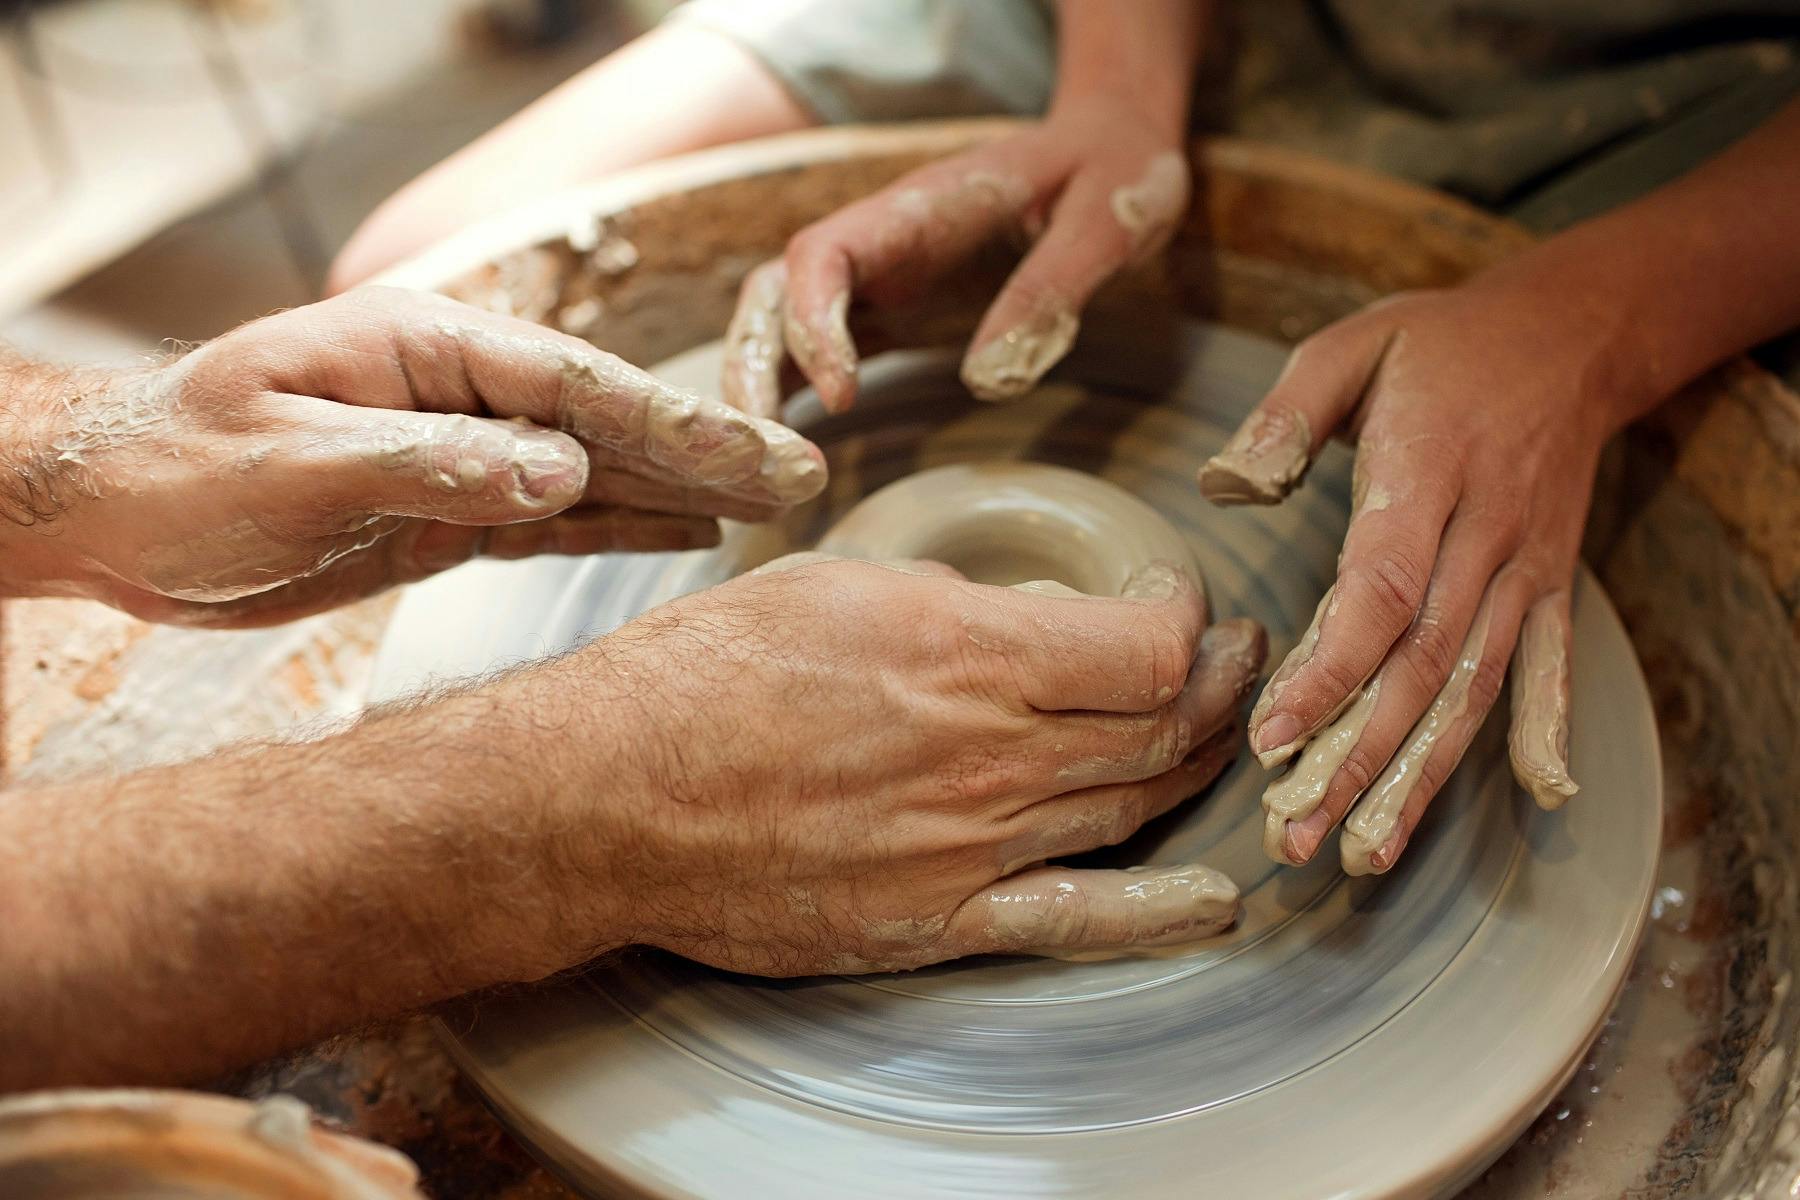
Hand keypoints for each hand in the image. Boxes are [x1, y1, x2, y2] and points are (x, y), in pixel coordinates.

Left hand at [1, 287, 824, 625]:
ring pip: (591, 472)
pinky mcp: (445, 514)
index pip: (571, 385)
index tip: (753, 452)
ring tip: (774, 504)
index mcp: (421, 347)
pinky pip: (551, 518)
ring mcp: (455, 453)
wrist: (102, 514)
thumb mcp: (292, 462)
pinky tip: (688, 531)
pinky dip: (622, 524)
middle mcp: (452, 392)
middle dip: (705, 449)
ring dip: (681, 489)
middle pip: (604, 421)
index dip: (670, 420)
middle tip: (804, 475)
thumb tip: (558, 472)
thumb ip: (430, 462)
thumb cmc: (172, 467)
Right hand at [553, 556, 1265, 973]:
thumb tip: (1010, 621)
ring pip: (1129, 809)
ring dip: (1196, 769)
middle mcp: (989, 755)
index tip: (1180, 610)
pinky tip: (1213, 899)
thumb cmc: (703, 675)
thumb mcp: (835, 584)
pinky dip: (1155, 912)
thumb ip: (948, 605)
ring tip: (1221, 736)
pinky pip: (1071, 921)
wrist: (609, 794)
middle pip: (1159, 728)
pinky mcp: (934, 919)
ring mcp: (969, 848)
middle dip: (1217, 688)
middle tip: (1234, 662)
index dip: (1186, 625)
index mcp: (971, 655)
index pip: (1147, 649)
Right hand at [718, 95, 1189, 417]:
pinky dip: (797, 393)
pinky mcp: (893, 305)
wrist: (1113, 151)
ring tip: (765, 468)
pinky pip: (823, 348)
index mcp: (921, 206)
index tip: (841, 396)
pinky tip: (792, 448)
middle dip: (753, 367)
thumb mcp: (1106, 223)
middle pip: (777, 292)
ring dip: (763, 387)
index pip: (824, 254)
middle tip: (762, 451)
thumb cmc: (1114, 174)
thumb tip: (989, 380)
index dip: (814, 325)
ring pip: (785, 324)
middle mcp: (881, 238)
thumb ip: (1050, 291)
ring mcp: (881, 273)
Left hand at [1199, 275, 1633, 873]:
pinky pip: (1547, 664)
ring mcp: (1525, 567)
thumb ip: (1286, 415)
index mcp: (1426, 476)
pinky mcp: (1550, 582)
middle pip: (1420, 666)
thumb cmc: (1440, 343)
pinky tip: (1537, 796)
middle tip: (1295, 837)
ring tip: (1365, 850)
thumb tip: (1226, 485)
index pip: (1380, 595)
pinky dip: (1543, 728)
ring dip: (1419, 773)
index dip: (1328, 674)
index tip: (1271, 738)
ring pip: (1472, 686)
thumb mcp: (1350, 346)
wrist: (1573, 332)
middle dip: (1356, 761)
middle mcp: (1485, 536)